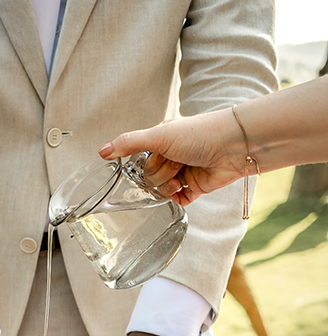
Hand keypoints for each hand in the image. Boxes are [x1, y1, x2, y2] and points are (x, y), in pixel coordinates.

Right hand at [98, 108, 244, 205]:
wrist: (232, 147)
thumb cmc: (199, 133)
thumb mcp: (159, 135)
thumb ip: (129, 143)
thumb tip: (101, 151)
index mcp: (160, 142)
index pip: (139, 162)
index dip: (145, 164)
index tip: (154, 158)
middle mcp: (170, 157)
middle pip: (149, 178)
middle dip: (160, 174)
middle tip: (175, 163)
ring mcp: (181, 173)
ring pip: (161, 191)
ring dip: (169, 185)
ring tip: (182, 175)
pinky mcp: (194, 189)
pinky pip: (177, 202)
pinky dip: (178, 198)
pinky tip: (184, 189)